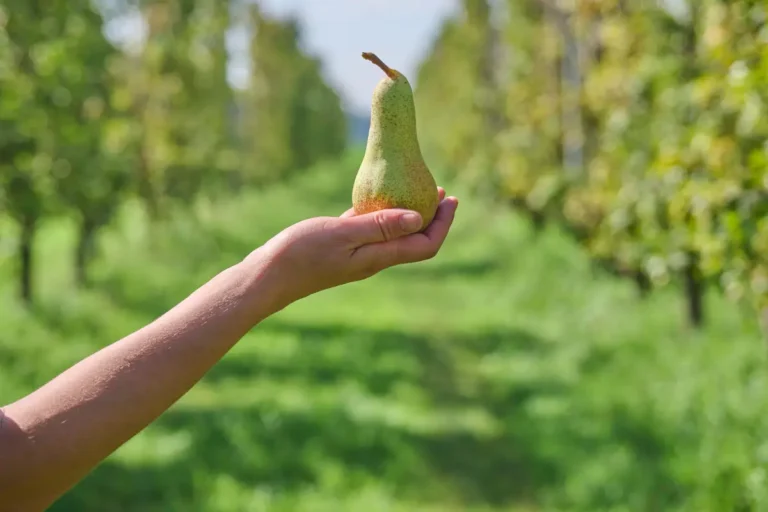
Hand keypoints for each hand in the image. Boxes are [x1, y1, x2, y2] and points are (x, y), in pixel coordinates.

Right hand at [245, 187, 457, 306]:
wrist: (267, 277)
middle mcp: (373, 259)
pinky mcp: (342, 247)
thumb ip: (380, 225)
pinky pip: (370, 229)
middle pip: (415, 240)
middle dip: (432, 217)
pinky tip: (379, 195)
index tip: (450, 198)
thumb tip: (418, 216)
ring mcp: (357, 254)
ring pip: (394, 234)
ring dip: (410, 213)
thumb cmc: (301, 254)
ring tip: (417, 188)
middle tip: (442, 190)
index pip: (424, 245)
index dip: (442, 224)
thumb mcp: (342, 233)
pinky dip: (381, 213)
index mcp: (378, 257)